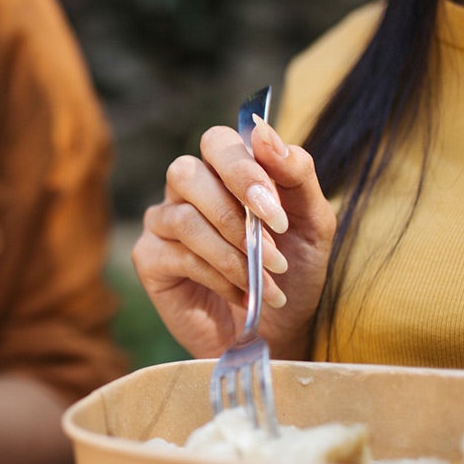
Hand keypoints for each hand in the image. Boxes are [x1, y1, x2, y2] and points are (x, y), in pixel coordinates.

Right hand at [131, 116, 333, 359]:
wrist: (279, 330)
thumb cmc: (295, 272)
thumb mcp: (313, 222)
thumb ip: (296, 173)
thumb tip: (263, 132)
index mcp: (226, 172)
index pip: (218, 142)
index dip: (243, 170)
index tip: (277, 213)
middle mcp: (189, 190)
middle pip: (185, 171)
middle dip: (233, 210)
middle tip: (272, 245)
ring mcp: (164, 223)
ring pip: (183, 218)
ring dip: (233, 252)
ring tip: (267, 279)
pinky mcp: (150, 260)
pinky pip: (177, 254)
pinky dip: (218, 276)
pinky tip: (242, 294)